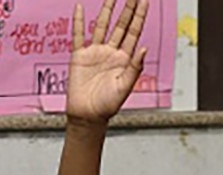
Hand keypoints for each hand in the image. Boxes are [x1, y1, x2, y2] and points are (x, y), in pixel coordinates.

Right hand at [66, 0, 148, 122]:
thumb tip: (144, 48)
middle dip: (128, 8)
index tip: (144, 1)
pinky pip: (78, 34)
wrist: (88, 115)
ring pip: (102, 25)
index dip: (139, 16)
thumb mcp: (125, 86)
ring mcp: (95, 52)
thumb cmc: (107, 106)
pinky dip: (79, 21)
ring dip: (107, 10)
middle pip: (121, 25)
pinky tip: (81, 8)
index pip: (134, 32)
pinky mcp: (80, 56)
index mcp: (125, 60)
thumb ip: (135, 67)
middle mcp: (111, 53)